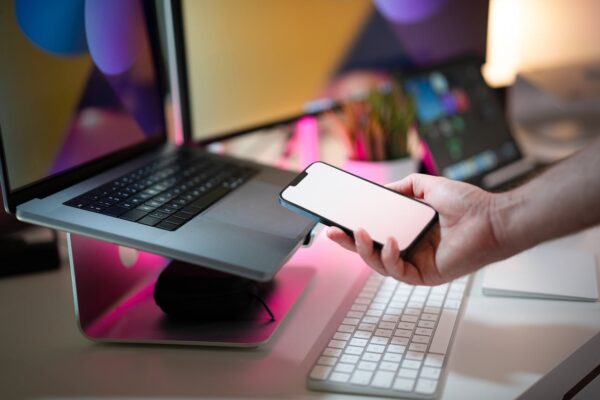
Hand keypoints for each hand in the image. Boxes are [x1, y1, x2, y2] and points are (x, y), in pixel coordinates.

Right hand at [327, 174, 501, 284]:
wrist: (491, 218)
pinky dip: (390, 257)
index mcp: (407, 230)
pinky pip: (399, 272)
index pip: (374, 232)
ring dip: (365, 250)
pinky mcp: (425, 275)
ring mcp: (416, 263)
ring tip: (359, 233)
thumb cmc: (467, 204)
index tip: (337, 220)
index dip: (353, 229)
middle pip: (370, 251)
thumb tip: (381, 191)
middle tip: (332, 232)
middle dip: (348, 243)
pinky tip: (391, 242)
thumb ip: (402, 187)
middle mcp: (409, 248)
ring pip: (379, 264)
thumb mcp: (426, 186)